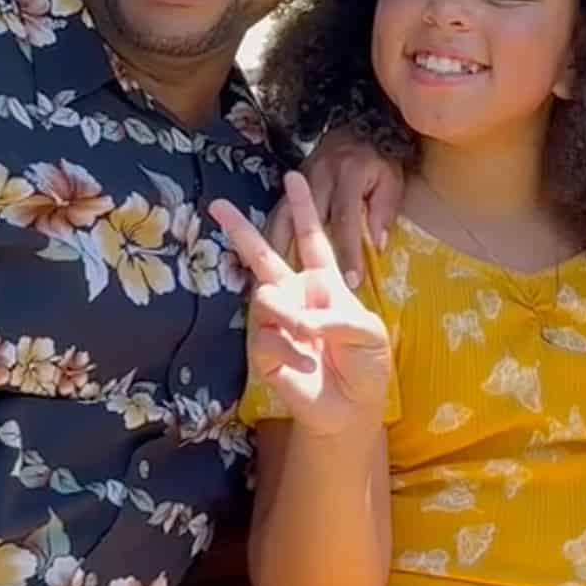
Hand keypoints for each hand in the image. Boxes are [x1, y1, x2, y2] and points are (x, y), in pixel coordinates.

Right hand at [211, 171, 390, 436]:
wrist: (351, 409)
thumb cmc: (366, 365)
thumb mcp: (369, 333)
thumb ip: (338, 317)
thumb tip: (300, 317)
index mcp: (324, 284)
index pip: (313, 239)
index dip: (304, 209)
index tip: (294, 176)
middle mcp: (295, 297)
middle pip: (264, 256)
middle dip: (241, 230)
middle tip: (217, 203)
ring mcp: (276, 323)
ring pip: (266, 296)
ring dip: (291, 316)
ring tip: (312, 340)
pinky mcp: (263, 351)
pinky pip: (266, 337)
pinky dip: (289, 350)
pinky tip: (306, 365)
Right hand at [268, 127, 404, 289]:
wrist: (359, 126)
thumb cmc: (379, 160)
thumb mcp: (392, 180)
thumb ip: (383, 211)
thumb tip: (377, 244)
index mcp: (349, 174)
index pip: (346, 219)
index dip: (348, 251)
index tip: (351, 281)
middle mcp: (320, 176)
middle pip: (305, 220)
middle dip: (302, 256)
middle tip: (301, 290)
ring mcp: (299, 179)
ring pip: (282, 216)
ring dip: (275, 249)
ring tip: (268, 280)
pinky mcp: (289, 185)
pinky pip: (276, 213)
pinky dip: (269, 238)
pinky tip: (260, 260)